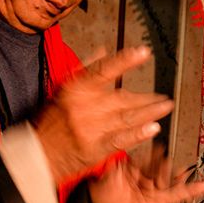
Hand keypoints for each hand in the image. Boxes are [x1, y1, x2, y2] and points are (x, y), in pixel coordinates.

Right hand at [34, 46, 173, 185]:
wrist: (38, 154)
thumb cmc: (49, 122)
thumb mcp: (62, 91)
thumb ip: (85, 69)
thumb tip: (103, 48)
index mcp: (75, 89)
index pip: (103, 70)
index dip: (125, 60)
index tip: (143, 52)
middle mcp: (84, 107)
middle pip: (122, 98)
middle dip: (146, 97)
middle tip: (164, 96)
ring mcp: (90, 128)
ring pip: (126, 117)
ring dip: (149, 112)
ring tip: (165, 107)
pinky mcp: (95, 148)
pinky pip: (121, 139)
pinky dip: (138, 133)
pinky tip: (153, 128)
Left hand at [88, 144, 203, 202]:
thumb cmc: (104, 192)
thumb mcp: (113, 170)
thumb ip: (123, 157)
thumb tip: (132, 144)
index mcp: (138, 168)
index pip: (152, 157)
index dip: (157, 151)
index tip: (162, 144)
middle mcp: (148, 178)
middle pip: (163, 167)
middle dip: (167, 162)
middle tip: (171, 156)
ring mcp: (155, 190)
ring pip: (171, 179)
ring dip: (180, 174)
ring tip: (186, 168)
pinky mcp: (160, 201)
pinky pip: (177, 195)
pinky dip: (190, 191)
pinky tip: (201, 187)